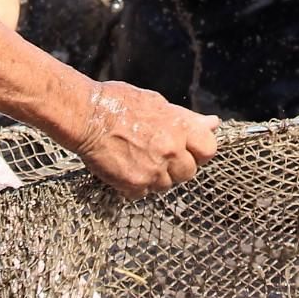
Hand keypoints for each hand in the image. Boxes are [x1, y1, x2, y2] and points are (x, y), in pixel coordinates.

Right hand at [72, 81, 219, 199]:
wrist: (85, 115)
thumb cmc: (118, 103)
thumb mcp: (157, 103)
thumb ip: (186, 119)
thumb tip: (213, 124)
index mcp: (179, 128)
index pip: (208, 149)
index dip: (199, 151)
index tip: (188, 150)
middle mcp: (171, 150)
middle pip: (189, 172)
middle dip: (176, 167)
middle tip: (156, 154)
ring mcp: (154, 170)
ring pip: (166, 185)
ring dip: (155, 177)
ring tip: (136, 158)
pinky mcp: (135, 184)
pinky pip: (143, 193)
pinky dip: (135, 185)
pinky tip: (124, 167)